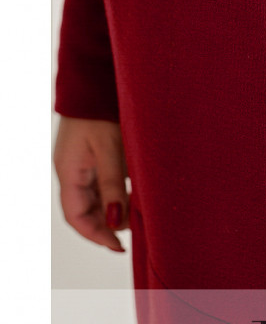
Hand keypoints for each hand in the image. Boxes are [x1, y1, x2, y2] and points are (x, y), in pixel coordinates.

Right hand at [53, 116, 129, 252]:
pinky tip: (134, 192)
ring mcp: (83, 162)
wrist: (97, 78)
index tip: (118, 246)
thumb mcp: (111, 149)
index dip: (96, 234)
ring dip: (113, 208)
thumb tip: (116, 221)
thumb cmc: (101, 110)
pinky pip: (102, 181)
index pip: (77, 216)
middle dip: (107, 224)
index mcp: (70, 172)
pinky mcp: (94, 153)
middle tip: (132, 231)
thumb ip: (113, 185)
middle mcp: (73, 170)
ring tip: (137, 213)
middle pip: (85, 209)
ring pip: (95, 196)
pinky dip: (116, 192)